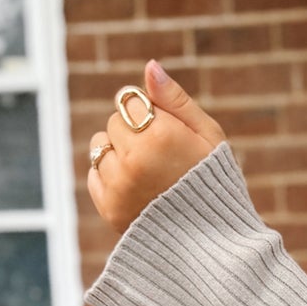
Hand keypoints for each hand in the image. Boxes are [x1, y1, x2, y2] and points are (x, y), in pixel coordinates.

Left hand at [85, 60, 227, 235]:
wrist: (209, 238)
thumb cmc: (212, 180)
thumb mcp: (207, 135)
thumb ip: (175, 99)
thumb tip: (149, 66)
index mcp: (161, 135)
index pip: (128, 100)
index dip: (146, 113)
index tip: (164, 132)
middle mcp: (135, 159)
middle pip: (114, 123)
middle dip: (132, 132)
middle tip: (160, 156)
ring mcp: (119, 185)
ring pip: (99, 147)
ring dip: (117, 153)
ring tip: (146, 172)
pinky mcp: (109, 207)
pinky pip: (94, 174)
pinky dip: (109, 177)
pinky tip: (136, 188)